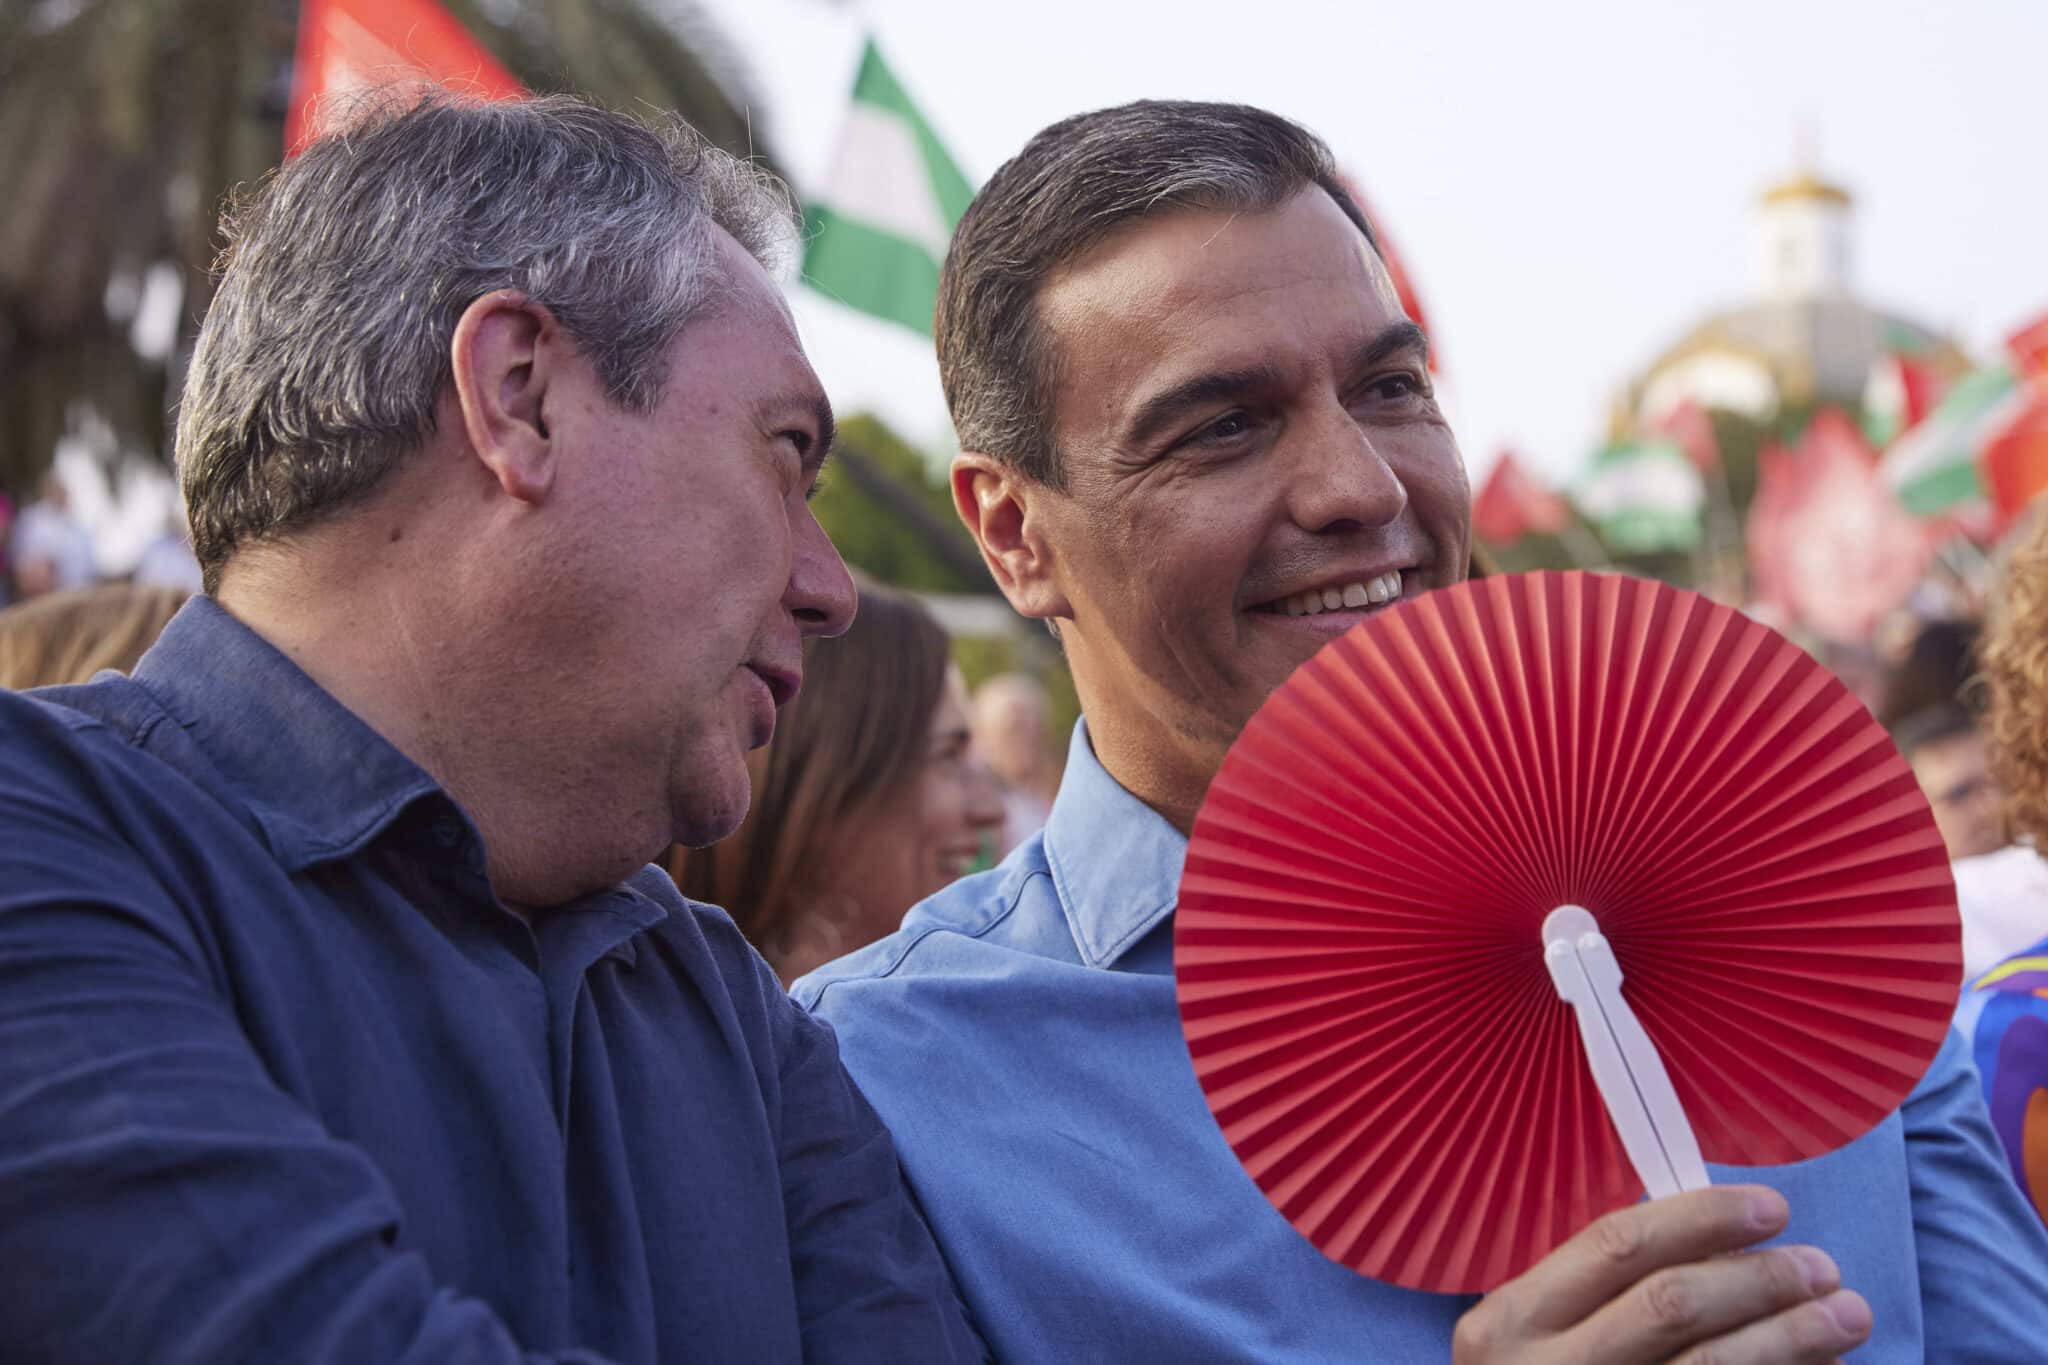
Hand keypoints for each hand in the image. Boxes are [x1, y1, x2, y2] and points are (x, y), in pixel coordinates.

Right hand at [1452, 1186, 1871, 1363]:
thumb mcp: (1536, 1338)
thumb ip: (1603, 1295)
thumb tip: (1728, 1249)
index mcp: (1515, 1320)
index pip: (1617, 1245)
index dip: (1702, 1219)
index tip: (1771, 1208)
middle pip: (1670, 1304)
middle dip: (1760, 1279)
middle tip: (1823, 1268)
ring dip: (1791, 1337)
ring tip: (1848, 1316)